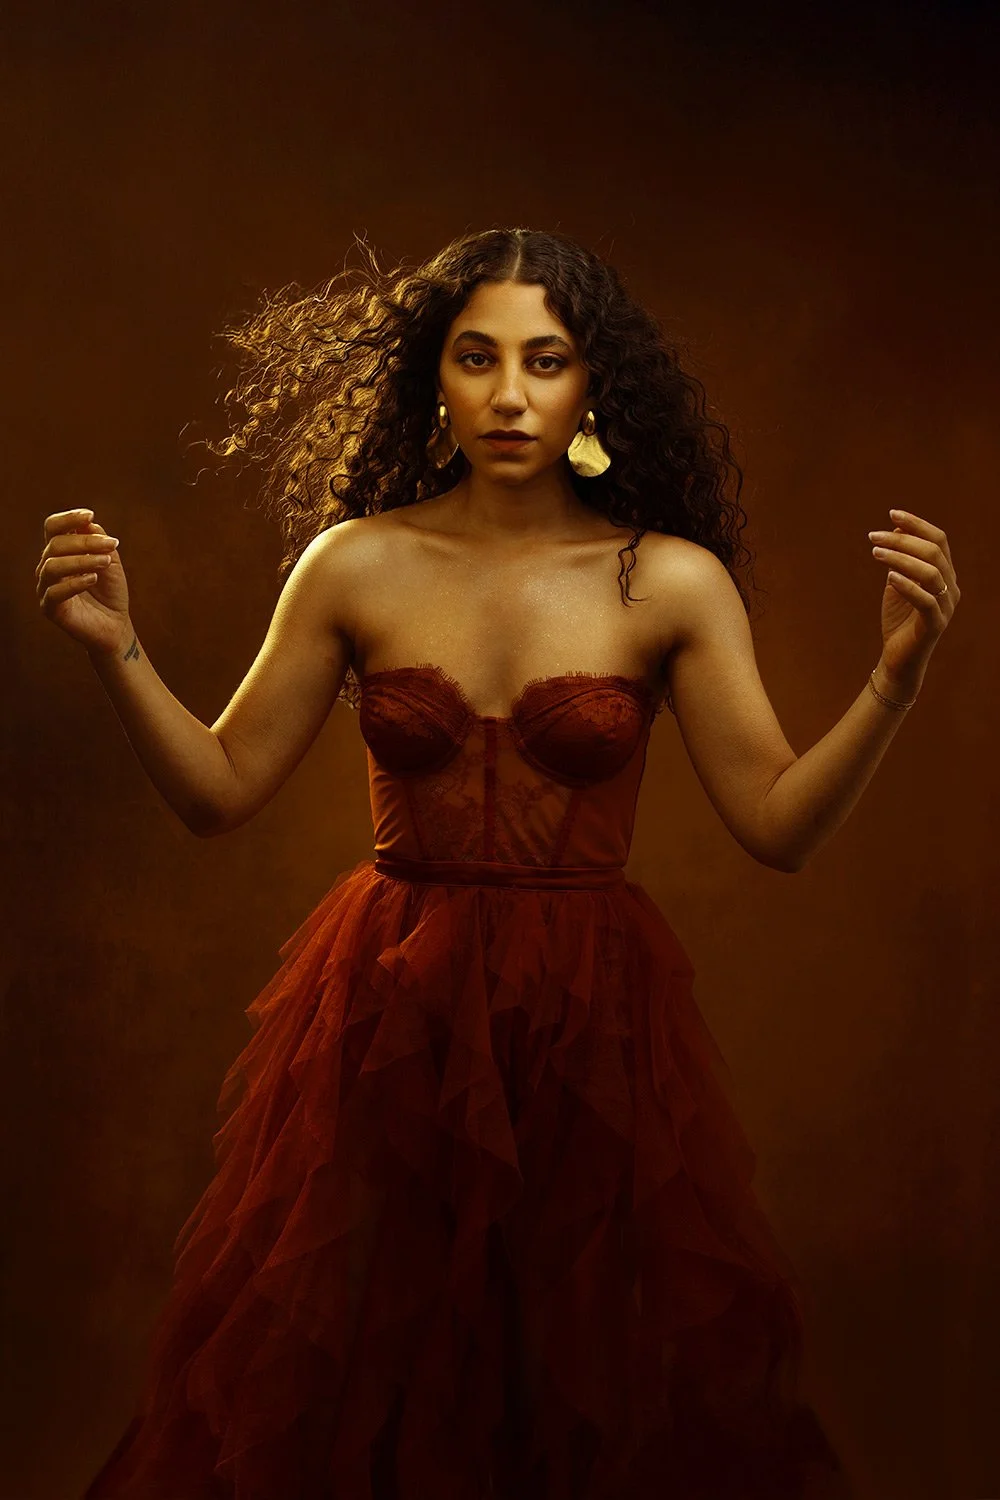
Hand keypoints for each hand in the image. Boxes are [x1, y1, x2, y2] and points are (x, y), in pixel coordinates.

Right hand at [36, 508, 132, 654]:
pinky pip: (54, 592)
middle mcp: (48, 567)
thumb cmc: (111, 592)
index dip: (68, 518)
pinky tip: (93, 579)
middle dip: (85, 542)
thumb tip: (88, 523)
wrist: (116, 625)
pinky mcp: (50, 609)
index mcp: (60, 552)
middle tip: (112, 545)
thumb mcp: (110, 561)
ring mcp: (46, 587)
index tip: (90, 515)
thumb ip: (99, 541)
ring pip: (52, 566)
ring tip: (105, 562)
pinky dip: (75, 582)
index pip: (53, 527)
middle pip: (55, 544)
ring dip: (82, 560)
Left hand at [868, 509, 959, 694]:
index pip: (938, 540)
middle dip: (903, 539)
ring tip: (875, 552)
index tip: (892, 513)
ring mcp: (946, 607)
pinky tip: (888, 576)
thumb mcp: (896, 583)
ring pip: (931, 573)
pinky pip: (926, 601)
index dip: (917, 524)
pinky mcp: (935, 625)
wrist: (898, 658)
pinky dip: (908, 585)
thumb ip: (898, 560)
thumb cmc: (898, 620)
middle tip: (874, 536)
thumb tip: (894, 528)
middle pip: (934, 552)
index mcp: (944, 574)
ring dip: (901, 558)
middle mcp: (951, 588)